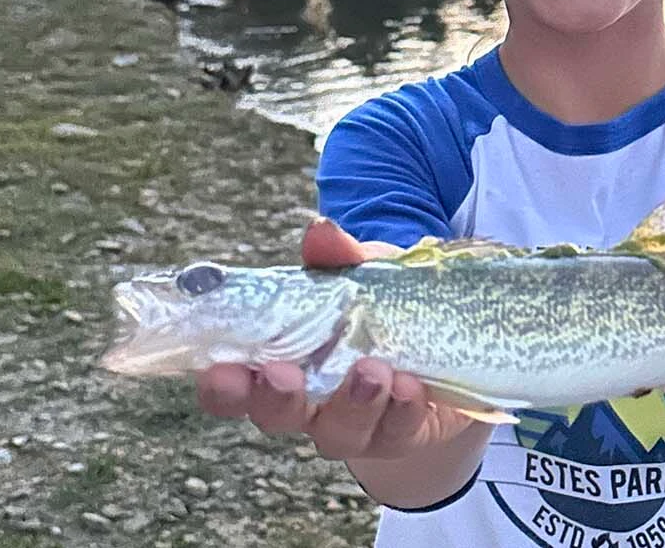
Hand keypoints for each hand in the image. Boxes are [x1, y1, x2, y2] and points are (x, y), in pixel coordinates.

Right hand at [195, 218, 478, 460]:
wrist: (443, 339)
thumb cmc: (380, 308)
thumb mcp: (361, 276)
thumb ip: (338, 259)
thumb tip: (320, 230)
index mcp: (280, 366)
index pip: (234, 389)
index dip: (221, 387)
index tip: (220, 371)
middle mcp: (308, 406)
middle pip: (277, 417)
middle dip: (277, 399)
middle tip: (283, 374)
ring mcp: (355, 427)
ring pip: (340, 432)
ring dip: (352, 403)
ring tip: (371, 370)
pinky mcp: (403, 434)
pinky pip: (399, 432)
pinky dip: (404, 410)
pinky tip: (410, 387)